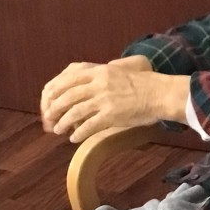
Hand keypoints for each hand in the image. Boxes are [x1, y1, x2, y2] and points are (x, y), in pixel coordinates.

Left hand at [41, 60, 188, 142]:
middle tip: (49, 119)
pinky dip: (79, 133)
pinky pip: (89, 125)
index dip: (54, 91)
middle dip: (54, 109)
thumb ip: (100, 77)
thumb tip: (85, 87)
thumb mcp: (118, 72)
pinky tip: (74, 139)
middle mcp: (99, 83)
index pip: (68, 79)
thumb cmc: (143, 85)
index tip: (48, 101)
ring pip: (75, 111)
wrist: (160, 93)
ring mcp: (104, 99)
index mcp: (99, 71)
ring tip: (58, 130)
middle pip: (67, 96)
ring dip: (63, 122)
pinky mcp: (111, 114)